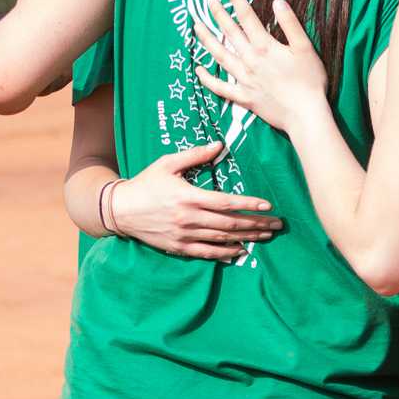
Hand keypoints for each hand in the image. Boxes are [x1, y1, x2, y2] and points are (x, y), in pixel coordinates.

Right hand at [103, 140, 281, 261]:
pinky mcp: (179, 247)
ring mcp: (185, 235)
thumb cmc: (146, 183)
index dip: (249, 204)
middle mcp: (189, 218)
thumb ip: (195, 155)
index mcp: (188, 197)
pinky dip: (226, 253)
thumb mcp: (167, 164)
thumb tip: (219, 145)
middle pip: (230, 224)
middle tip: (277, 224)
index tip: (268, 205)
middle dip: (257, 224)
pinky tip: (242, 250)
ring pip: (223, 239)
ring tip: (266, 236)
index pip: (226, 202)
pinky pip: (207, 253)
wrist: (121, 210)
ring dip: (247, 238)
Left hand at [191, 0, 331, 134]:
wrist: (305, 116)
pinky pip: (221, 88)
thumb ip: (290, 24)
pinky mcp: (243, 98)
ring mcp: (244, 80)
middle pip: (230, 33)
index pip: (247, 18)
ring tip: (197, 26)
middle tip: (208, 0)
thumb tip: (277, 1)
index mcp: (265, 47)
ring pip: (220, 56)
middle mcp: (250, 61)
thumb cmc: (310, 81)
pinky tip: (198, 70)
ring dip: (207, 40)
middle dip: (218, 14)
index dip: (237, 0)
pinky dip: (207, 79)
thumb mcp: (305, 48)